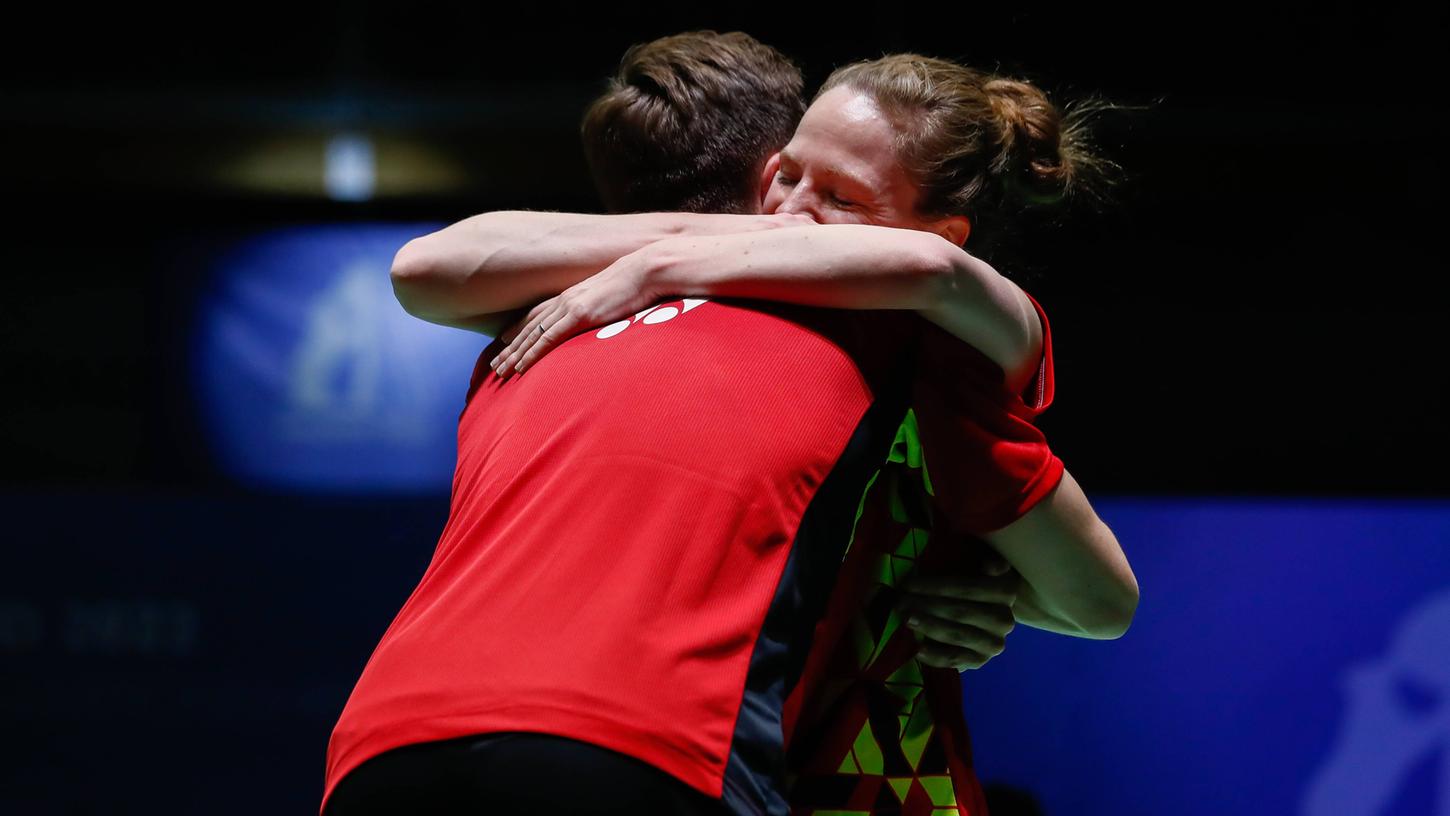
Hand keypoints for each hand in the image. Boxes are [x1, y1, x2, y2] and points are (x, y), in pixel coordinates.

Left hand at [489, 252, 660, 380]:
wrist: (647, 272)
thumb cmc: (638, 284)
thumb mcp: (614, 297)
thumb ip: (603, 308)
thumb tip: (605, 319)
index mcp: (572, 296)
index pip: (536, 315)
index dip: (518, 329)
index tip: (504, 343)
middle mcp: (564, 300)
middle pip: (527, 326)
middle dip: (509, 347)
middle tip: (494, 365)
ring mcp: (570, 307)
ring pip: (532, 335)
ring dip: (514, 355)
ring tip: (499, 371)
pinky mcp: (579, 315)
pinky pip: (548, 339)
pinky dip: (532, 354)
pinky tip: (521, 367)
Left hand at [896, 549, 1019, 670]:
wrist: (984, 614)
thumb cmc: (973, 581)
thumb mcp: (979, 562)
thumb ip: (988, 559)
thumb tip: (991, 566)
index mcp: (1005, 592)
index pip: (967, 589)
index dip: (935, 586)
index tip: (908, 583)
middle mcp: (1004, 620)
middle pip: (960, 612)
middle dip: (926, 606)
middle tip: (900, 601)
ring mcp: (993, 644)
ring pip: (957, 635)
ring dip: (928, 626)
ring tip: (905, 618)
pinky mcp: (980, 661)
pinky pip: (955, 660)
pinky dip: (934, 656)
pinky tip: (917, 648)